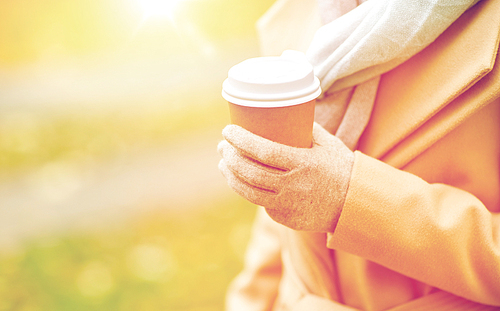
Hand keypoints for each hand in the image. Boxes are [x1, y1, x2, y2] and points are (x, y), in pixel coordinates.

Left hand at [218, 122, 353, 231]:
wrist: (355, 206)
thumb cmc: (341, 169)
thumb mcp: (327, 144)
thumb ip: (306, 128)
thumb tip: (284, 110)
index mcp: (303, 164)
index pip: (263, 152)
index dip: (241, 141)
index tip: (228, 131)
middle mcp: (293, 186)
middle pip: (250, 172)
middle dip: (230, 157)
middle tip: (223, 146)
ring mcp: (287, 206)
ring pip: (248, 192)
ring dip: (230, 176)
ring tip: (223, 164)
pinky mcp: (285, 219)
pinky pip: (260, 203)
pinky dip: (246, 190)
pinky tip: (240, 180)